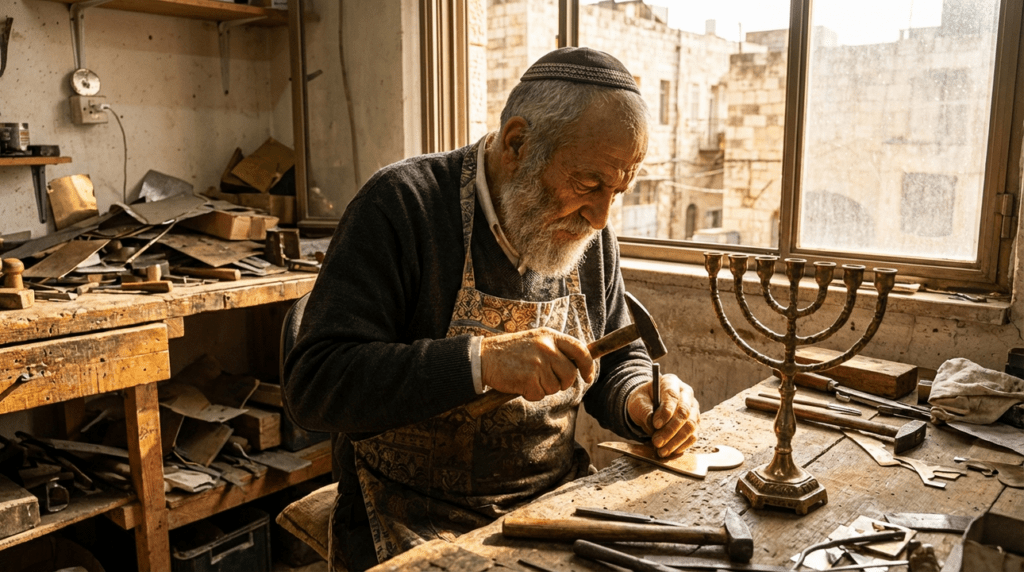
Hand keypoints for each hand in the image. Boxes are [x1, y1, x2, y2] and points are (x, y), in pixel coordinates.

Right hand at [479, 327, 594, 401]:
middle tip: (546, 380)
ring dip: (543, 389)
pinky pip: (539, 395)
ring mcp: (538, 363)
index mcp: (550, 336)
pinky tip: (520, 383)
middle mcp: (547, 347)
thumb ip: (556, 349)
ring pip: (555, 388)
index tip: (588, 377)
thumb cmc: (512, 351)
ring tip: (527, 377)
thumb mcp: (537, 340)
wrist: (484, 357)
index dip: (588, 366)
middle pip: (570, 375)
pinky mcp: (529, 378)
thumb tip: (578, 365)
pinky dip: (530, 394)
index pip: (581, 351)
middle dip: (561, 383)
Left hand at [627, 372, 699, 456]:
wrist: (648, 405)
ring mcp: (693, 408)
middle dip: (670, 430)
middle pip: (684, 412)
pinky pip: (693, 436)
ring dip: (676, 441)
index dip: (666, 411)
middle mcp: (686, 394)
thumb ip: (645, 411)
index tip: (655, 424)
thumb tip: (653, 425)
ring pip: (690, 426)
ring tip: (661, 451)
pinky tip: (670, 451)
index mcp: (671, 382)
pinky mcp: (695, 422)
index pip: (672, 396)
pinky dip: (682, 445)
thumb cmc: (643, 400)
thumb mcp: (638, 401)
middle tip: (657, 442)